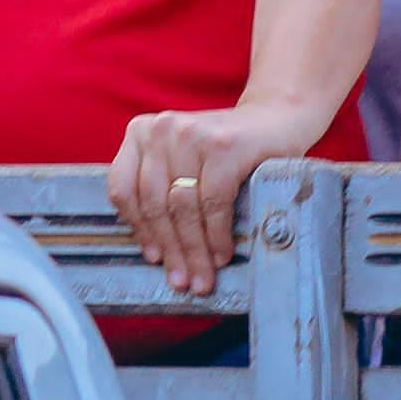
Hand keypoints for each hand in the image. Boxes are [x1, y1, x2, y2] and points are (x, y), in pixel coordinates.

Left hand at [106, 106, 299, 296]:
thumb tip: (155, 250)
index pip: (124, 189)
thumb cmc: (225, 149)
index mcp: (141, 132)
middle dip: (171, 251)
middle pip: (155, 204)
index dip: (138, 230)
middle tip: (182, 281)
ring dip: (194, 251)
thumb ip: (161, 186)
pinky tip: (222, 254)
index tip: (153, 258)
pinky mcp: (223, 147)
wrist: (276, 118)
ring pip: (182, 208)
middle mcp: (161, 129)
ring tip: (202, 277)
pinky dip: (217, 236)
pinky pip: (213, 204)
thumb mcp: (182, 158)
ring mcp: (192, 135)